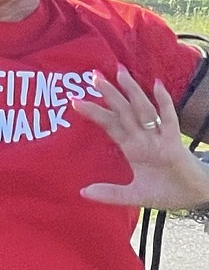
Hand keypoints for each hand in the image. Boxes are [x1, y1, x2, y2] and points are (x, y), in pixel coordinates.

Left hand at [76, 68, 208, 209]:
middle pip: (122, 111)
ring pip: (142, 110)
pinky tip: (156, 85)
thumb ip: (110, 194)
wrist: (195, 197)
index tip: (74, 100)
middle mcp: (143, 138)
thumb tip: (83, 192)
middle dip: (108, 94)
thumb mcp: (134, 195)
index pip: (109, 125)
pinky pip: (168, 119)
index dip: (94, 112)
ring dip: (131, 91)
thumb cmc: (167, 191)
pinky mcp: (174, 142)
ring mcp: (158, 138)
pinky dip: (163, 103)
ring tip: (119, 72)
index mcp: (132, 148)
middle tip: (92, 74)